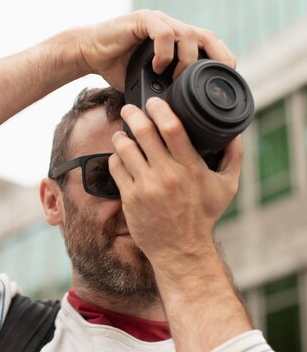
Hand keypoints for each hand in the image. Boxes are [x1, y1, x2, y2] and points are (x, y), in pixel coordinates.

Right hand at [74, 9, 235, 90]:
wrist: (90, 52)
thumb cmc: (118, 68)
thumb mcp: (150, 83)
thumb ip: (167, 90)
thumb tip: (184, 122)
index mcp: (178, 40)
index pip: (212, 46)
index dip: (222, 63)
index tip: (221, 87)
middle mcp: (173, 27)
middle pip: (209, 37)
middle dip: (217, 60)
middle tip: (208, 85)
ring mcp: (159, 21)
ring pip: (188, 35)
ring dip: (186, 61)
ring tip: (175, 79)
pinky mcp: (143, 20)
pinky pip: (163, 33)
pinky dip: (164, 54)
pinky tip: (156, 68)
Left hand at [109, 98, 242, 271]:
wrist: (181, 250)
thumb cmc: (203, 216)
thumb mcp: (227, 187)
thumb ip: (233, 157)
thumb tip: (234, 132)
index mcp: (191, 168)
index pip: (172, 128)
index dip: (159, 109)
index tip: (154, 102)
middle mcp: (167, 175)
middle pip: (144, 132)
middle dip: (133, 114)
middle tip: (129, 109)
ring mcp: (146, 187)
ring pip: (125, 147)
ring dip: (121, 135)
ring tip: (123, 133)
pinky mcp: (130, 198)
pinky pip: (116, 167)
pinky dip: (116, 157)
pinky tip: (120, 155)